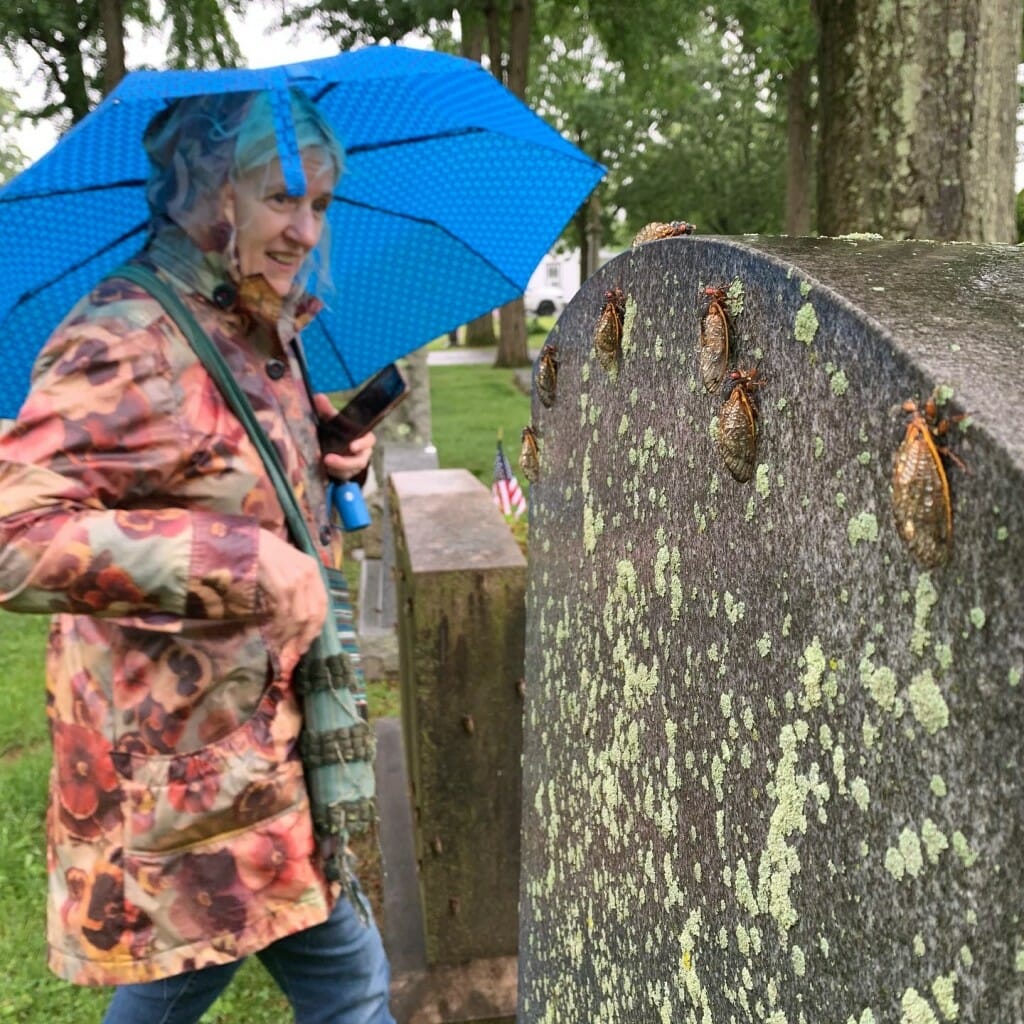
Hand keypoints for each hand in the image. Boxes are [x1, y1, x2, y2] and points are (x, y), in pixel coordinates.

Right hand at [256, 529, 326, 676]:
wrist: (245, 537)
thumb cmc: (262, 552)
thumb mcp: (285, 566)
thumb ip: (295, 588)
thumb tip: (295, 620)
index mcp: (313, 569)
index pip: (322, 605)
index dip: (316, 627)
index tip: (306, 643)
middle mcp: (309, 573)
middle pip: (314, 613)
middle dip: (305, 636)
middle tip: (294, 651)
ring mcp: (296, 578)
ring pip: (299, 616)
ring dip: (290, 635)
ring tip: (279, 645)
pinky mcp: (281, 582)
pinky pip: (283, 611)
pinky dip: (279, 627)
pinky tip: (272, 634)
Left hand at [313, 392, 376, 480]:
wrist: (334, 447)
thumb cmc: (337, 431)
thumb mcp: (333, 420)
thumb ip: (327, 410)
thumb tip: (318, 397)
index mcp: (363, 438)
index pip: (369, 441)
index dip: (362, 444)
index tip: (352, 446)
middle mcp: (362, 454)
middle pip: (360, 461)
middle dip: (345, 462)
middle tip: (328, 459)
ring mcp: (354, 466)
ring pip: (349, 471)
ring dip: (335, 469)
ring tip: (321, 464)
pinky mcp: (345, 475)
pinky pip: (341, 477)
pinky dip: (331, 474)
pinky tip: (321, 470)